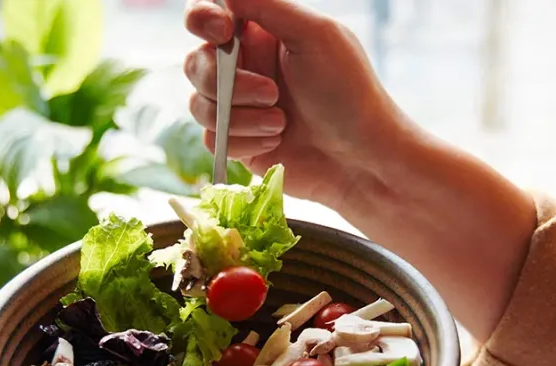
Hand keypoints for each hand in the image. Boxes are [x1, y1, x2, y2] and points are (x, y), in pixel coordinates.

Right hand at [183, 0, 403, 208]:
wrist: (360, 159)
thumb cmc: (349, 93)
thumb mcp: (316, 36)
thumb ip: (268, 5)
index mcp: (261, 34)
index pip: (208, 14)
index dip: (202, 19)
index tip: (222, 32)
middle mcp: (245, 67)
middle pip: (195, 62)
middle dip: (228, 82)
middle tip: (272, 93)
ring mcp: (239, 106)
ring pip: (199, 103)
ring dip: (240, 116)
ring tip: (280, 123)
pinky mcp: (237, 142)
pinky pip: (212, 138)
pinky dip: (243, 141)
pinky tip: (276, 141)